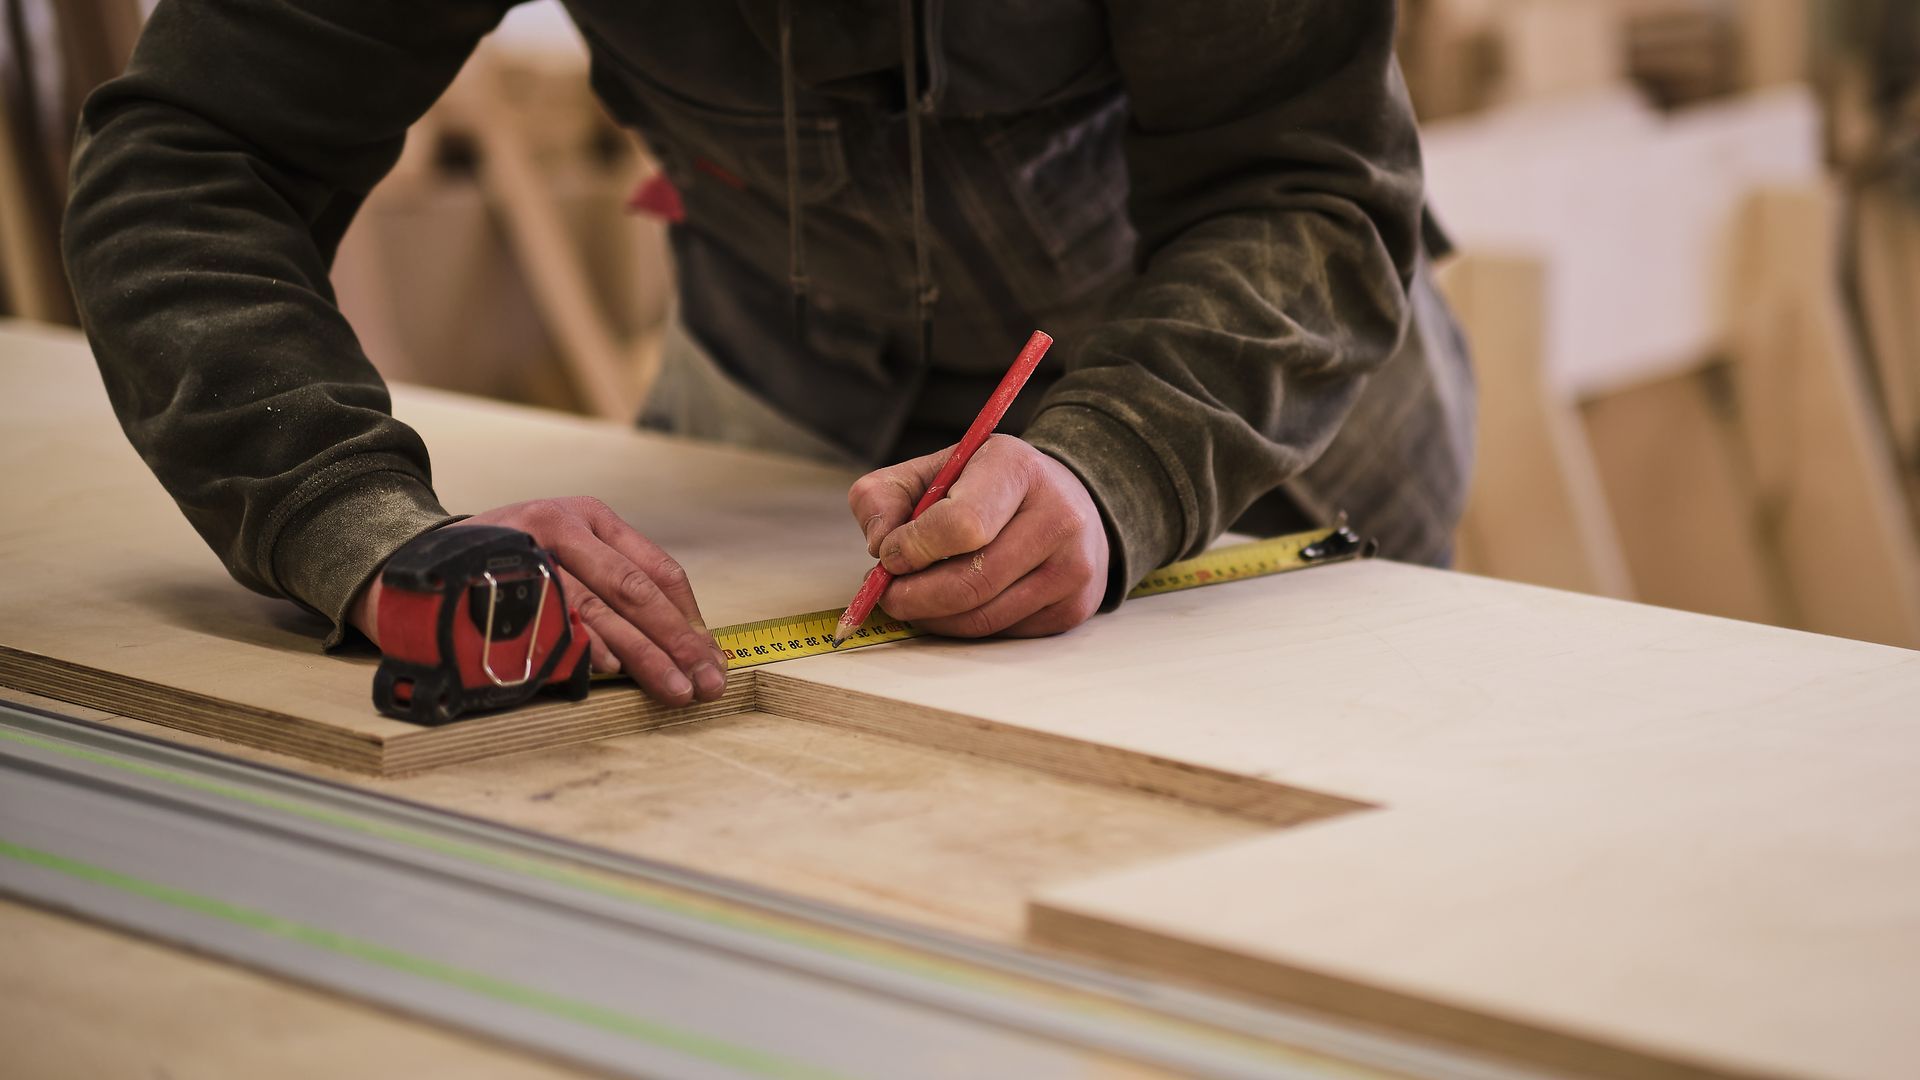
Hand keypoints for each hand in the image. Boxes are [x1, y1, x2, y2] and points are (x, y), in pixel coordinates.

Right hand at [349, 497, 726, 705]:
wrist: (411, 556)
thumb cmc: (504, 563)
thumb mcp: (562, 550)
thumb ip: (611, 581)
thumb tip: (682, 642)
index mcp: (589, 516)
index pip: (658, 570)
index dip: (690, 618)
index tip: (713, 656)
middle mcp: (563, 525)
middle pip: (637, 591)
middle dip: (679, 642)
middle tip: (708, 683)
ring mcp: (530, 551)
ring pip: (600, 609)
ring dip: (643, 656)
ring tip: (674, 690)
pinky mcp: (499, 580)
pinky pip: (553, 620)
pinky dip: (584, 648)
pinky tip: (610, 672)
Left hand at [848, 435, 1108, 637]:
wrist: (1067, 499)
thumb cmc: (989, 486)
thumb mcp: (934, 470)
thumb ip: (885, 496)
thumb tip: (879, 546)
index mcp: (1017, 469)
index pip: (962, 524)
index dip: (915, 548)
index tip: (890, 555)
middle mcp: (1058, 517)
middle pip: (971, 582)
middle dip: (914, 596)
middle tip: (887, 595)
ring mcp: (1073, 566)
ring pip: (984, 617)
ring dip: (934, 618)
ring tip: (914, 600)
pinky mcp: (1076, 606)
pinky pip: (1003, 633)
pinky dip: (965, 626)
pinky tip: (956, 605)